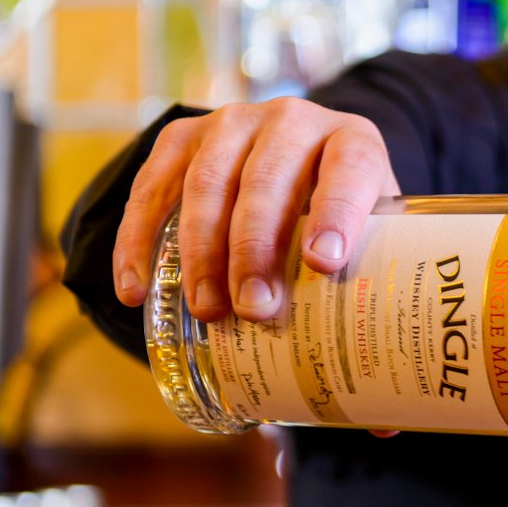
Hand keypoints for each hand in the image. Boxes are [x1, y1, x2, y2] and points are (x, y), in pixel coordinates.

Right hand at [112, 98, 400, 322]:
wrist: (300, 164)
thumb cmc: (341, 218)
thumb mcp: (370, 235)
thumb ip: (371, 277)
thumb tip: (370, 386)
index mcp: (352, 141)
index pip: (348, 171)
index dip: (336, 215)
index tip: (323, 264)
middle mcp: (292, 120)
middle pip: (266, 181)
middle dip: (255, 249)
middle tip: (254, 308)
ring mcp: (233, 123)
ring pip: (207, 183)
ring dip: (201, 252)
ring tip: (207, 310)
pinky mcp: (183, 136)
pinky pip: (152, 187)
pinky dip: (138, 241)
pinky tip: (136, 290)